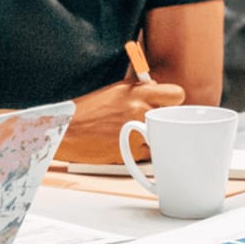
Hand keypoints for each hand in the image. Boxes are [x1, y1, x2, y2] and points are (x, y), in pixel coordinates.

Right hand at [56, 80, 185, 163]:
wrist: (67, 130)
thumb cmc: (88, 109)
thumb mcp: (115, 90)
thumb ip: (140, 89)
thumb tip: (158, 91)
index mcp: (139, 92)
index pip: (177, 94)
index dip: (172, 101)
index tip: (166, 104)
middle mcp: (141, 110)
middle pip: (172, 118)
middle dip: (163, 120)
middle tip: (149, 121)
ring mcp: (138, 133)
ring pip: (162, 138)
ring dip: (153, 138)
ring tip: (133, 134)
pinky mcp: (132, 153)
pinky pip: (148, 154)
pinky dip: (140, 151)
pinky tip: (125, 144)